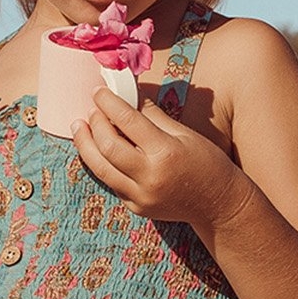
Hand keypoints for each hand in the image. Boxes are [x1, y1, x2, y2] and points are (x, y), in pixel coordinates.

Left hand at [71, 88, 249, 230]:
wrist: (218, 204)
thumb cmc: (207, 163)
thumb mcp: (185, 134)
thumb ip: (154, 116)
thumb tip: (129, 96)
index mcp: (165, 152)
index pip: (127, 120)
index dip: (108, 103)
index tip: (98, 91)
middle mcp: (149, 176)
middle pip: (107, 146)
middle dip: (95, 123)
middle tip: (92, 109)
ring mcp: (141, 196)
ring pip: (100, 168)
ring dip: (85, 145)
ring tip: (79, 127)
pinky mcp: (136, 207)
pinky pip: (111, 182)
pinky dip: (101, 163)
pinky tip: (97, 149)